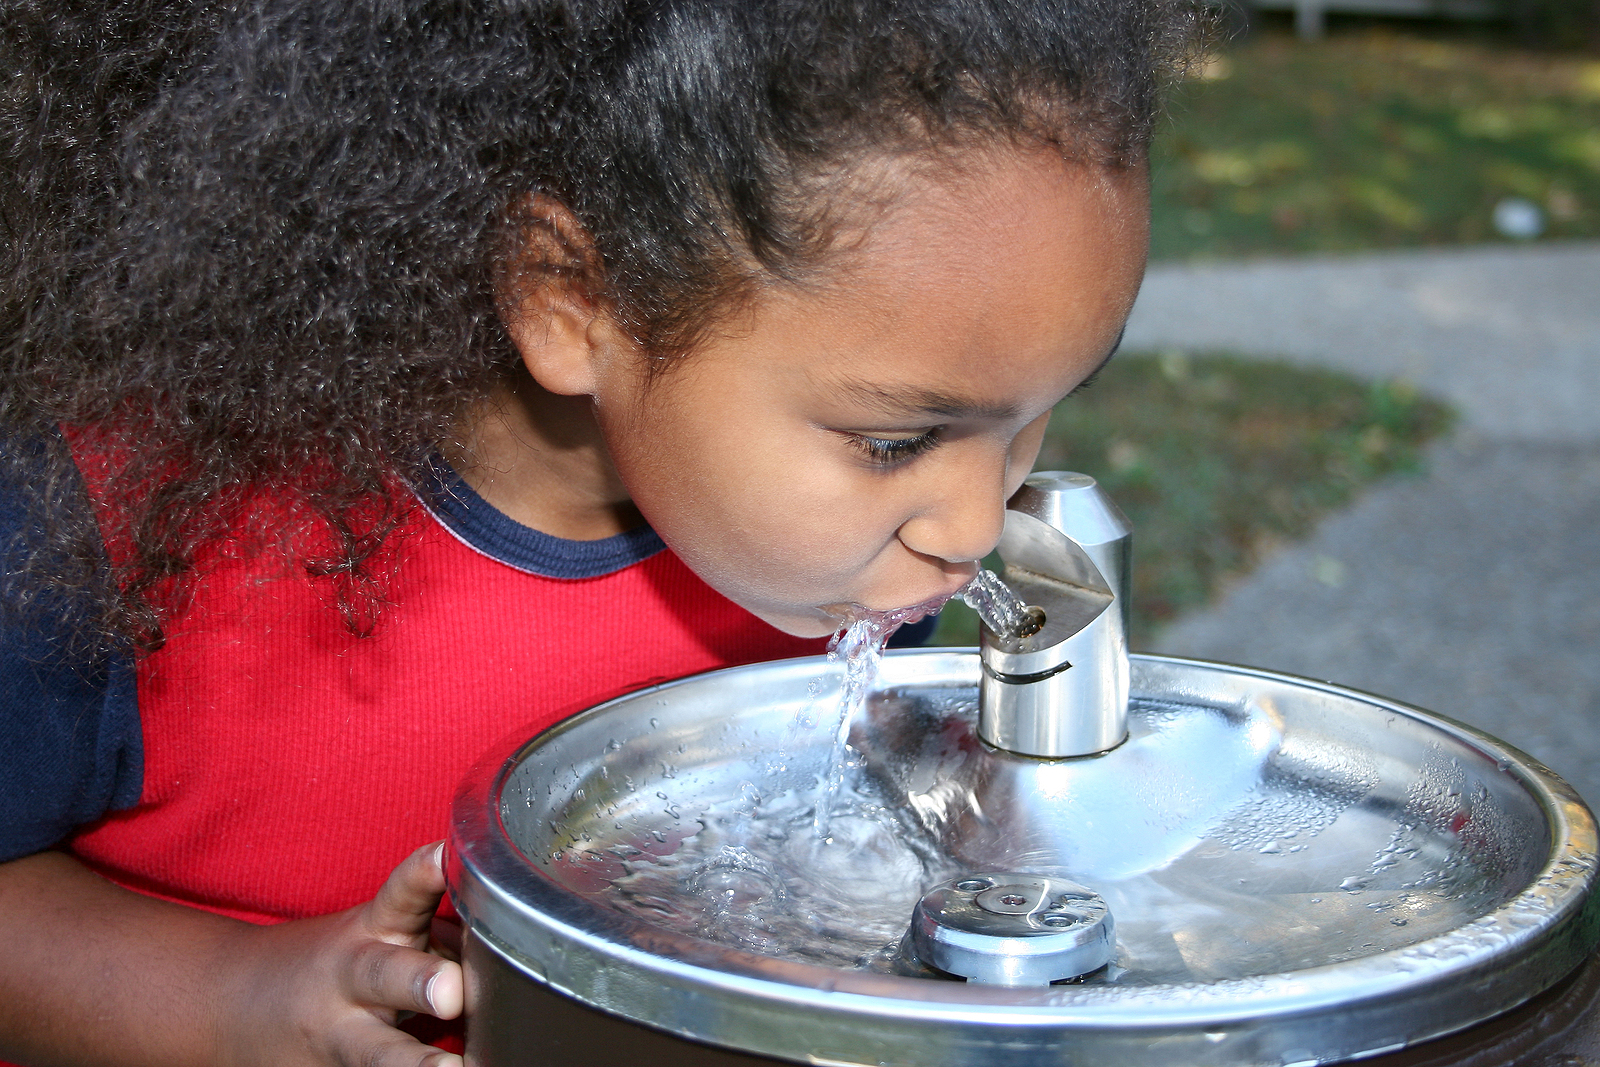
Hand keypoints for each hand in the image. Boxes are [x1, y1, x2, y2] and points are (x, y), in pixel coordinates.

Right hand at [221, 841, 464, 1066]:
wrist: (232, 1003)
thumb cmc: (340, 962)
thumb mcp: (381, 933)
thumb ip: (440, 936)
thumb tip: (511, 944)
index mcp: (374, 929)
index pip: (400, 893)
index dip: (424, 873)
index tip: (447, 855)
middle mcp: (356, 979)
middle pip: (384, 975)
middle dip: (420, 981)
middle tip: (453, 993)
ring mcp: (341, 1035)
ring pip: (377, 1052)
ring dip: (415, 1063)